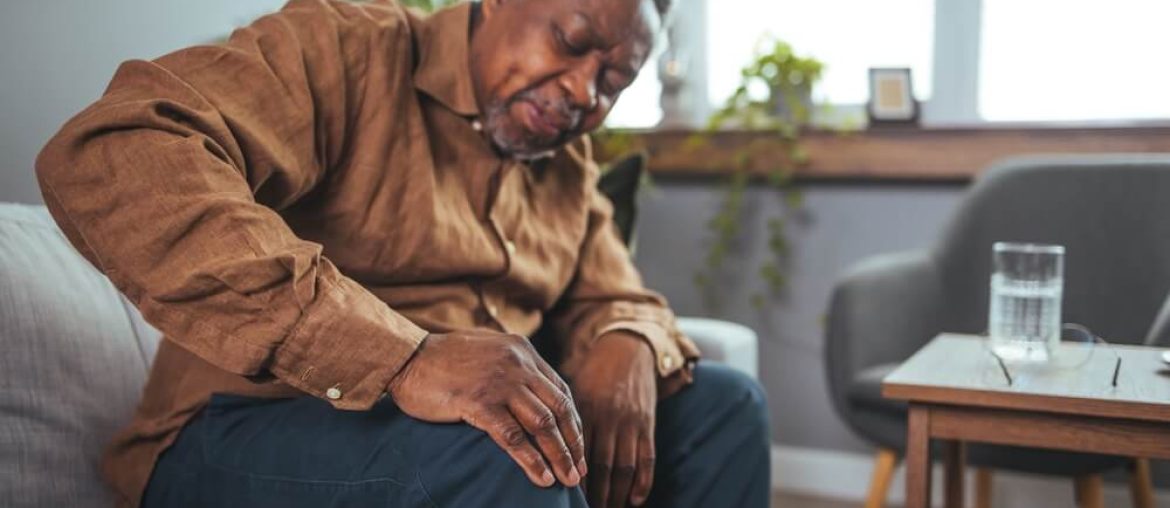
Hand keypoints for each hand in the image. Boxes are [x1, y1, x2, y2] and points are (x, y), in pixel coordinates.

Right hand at [387, 331, 585, 487]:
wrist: (406, 357)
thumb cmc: (442, 358)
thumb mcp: (488, 349)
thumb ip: (512, 365)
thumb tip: (531, 392)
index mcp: (522, 351)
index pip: (560, 390)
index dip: (573, 422)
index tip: (577, 445)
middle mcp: (518, 364)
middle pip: (559, 409)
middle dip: (573, 443)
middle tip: (579, 470)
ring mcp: (500, 383)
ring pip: (542, 425)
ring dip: (559, 456)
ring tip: (567, 479)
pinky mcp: (479, 403)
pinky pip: (513, 438)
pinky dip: (531, 460)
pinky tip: (541, 477)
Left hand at [573, 332, 657, 506]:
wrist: (626, 348)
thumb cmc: (593, 373)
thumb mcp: (573, 390)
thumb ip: (561, 418)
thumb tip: (540, 447)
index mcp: (585, 409)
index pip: (576, 451)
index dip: (570, 477)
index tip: (562, 497)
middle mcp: (608, 418)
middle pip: (600, 466)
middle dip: (593, 494)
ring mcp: (631, 422)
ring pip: (623, 467)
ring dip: (615, 494)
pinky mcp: (648, 423)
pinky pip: (647, 458)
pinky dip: (643, 483)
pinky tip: (634, 500)